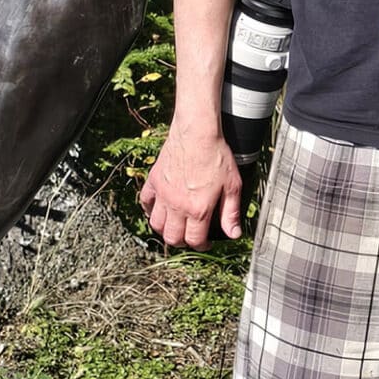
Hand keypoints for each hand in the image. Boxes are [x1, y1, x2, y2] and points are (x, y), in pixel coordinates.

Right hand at [140, 119, 244, 247]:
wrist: (197, 132)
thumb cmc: (216, 156)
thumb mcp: (232, 185)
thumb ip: (231, 212)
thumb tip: (234, 234)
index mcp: (198, 209)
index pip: (194, 240)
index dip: (201, 245)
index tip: (204, 242)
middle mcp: (177, 206)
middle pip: (172, 237)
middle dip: (181, 242)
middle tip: (189, 236)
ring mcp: (163, 194)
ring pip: (156, 224)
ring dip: (165, 229)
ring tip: (174, 225)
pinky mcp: (154, 181)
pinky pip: (145, 203)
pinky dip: (149, 210)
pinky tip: (159, 209)